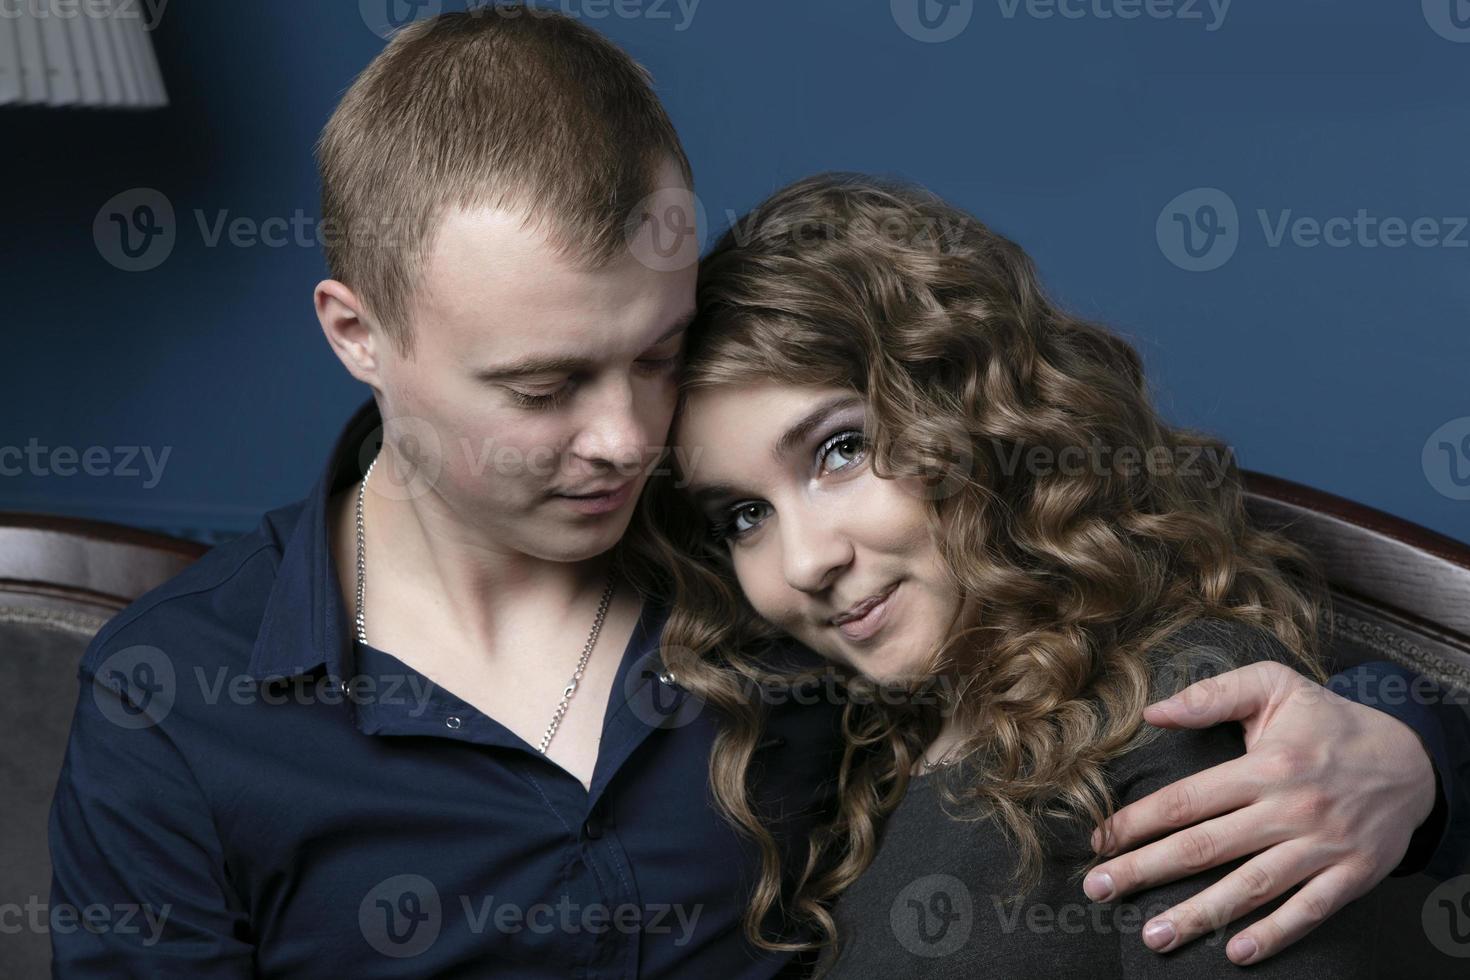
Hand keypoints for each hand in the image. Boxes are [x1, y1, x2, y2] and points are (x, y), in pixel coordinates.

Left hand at [1081, 660, 1436, 964]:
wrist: (1413, 761)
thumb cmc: (1329, 722)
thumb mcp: (1274, 687)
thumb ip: (1212, 696)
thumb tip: (1153, 712)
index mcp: (1265, 766)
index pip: (1186, 800)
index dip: (1137, 822)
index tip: (1100, 841)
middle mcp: (1289, 809)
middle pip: (1205, 846)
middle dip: (1146, 870)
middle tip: (1099, 890)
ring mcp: (1321, 846)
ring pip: (1251, 886)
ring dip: (1200, 914)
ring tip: (1155, 935)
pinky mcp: (1352, 874)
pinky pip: (1309, 910)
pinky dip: (1275, 934)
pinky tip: (1236, 951)